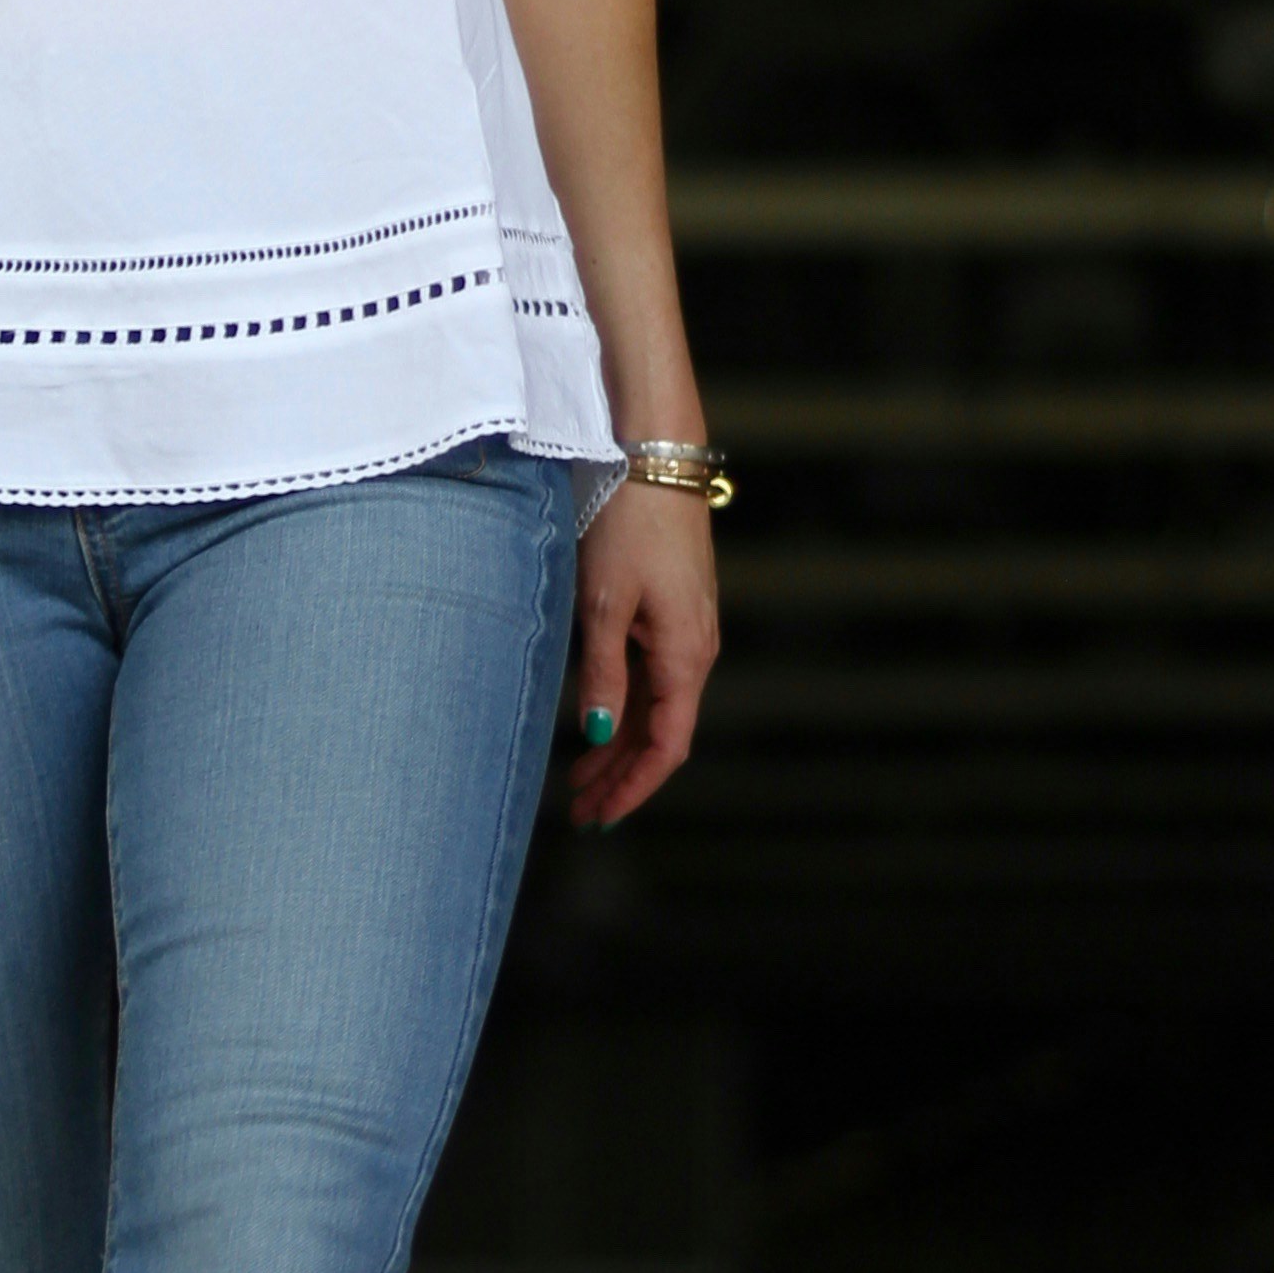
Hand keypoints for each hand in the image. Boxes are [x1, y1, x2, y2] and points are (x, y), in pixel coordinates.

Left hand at [563, 480, 717, 827]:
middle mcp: (695, 649)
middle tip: (580, 811)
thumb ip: (601, 673)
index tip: (601, 816)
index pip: (668, 746)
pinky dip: (625, 707)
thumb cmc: (627, 523)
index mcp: (686, 655)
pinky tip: (594, 720)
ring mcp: (687, 629)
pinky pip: (653, 676)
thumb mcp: (603, 604)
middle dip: (621, 776)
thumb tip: (595, 733)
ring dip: (620, 745)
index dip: (634, 787)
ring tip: (578, 779)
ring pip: (655, 707)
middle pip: (661, 733)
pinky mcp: (674, 609)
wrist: (655, 456)